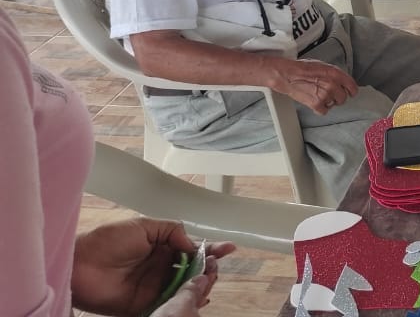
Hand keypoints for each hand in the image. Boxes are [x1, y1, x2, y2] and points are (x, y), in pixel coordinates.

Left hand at [71, 219, 233, 316]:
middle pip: (194, 270)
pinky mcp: (144, 305)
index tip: (228, 248)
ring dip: (201, 284)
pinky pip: (169, 305)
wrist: (80, 265)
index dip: (211, 249)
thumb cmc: (106, 241)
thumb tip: (194, 244)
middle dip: (209, 268)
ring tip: (208, 279)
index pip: (192, 248)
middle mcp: (160, 267)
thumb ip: (172, 231)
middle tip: (214, 267)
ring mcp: (153, 287)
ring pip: (185, 287)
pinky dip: (184, 302)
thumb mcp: (144, 225)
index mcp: (162, 246)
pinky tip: (196, 297)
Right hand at [273, 57, 358, 113]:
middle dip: (337, 97)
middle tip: (330, 94)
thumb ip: (335, 74)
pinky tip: (314, 100)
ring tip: (318, 95)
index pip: (352, 87)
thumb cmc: (303, 69)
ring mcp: (325, 95)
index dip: (351, 91)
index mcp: (335, 73)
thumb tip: (342, 81)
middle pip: (343, 98)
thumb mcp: (323, 66)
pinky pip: (324, 111)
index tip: (350, 93)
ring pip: (333, 105)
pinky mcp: (317, 104)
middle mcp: (332, 85)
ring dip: (327, 102)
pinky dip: (319, 108)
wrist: (289, 75)